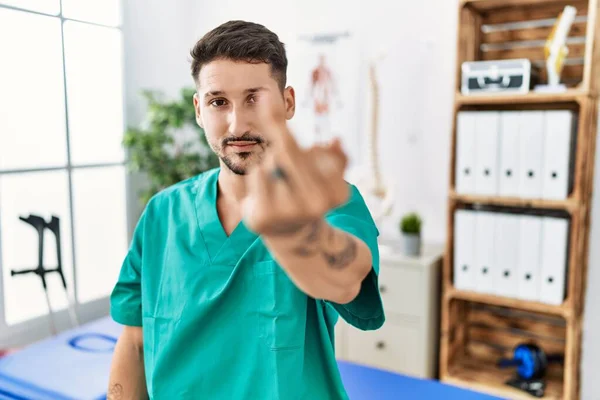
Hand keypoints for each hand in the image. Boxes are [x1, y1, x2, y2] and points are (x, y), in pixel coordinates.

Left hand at [241, 115, 348, 236]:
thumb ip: (333, 156)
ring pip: (272, 162)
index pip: (317, 152)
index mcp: (336, 193)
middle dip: (281, 137)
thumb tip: (336, 140)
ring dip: (272, 163)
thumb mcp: (327, 175)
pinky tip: (265, 192)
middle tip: (266, 104)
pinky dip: (258, 175)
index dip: (292, 125)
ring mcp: (288, 212)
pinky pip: (258, 174)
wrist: (291, 233)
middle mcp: (315, 205)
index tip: (267, 96)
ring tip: (279, 180)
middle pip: (291, 152)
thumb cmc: (308, 193)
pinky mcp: (264, 216)